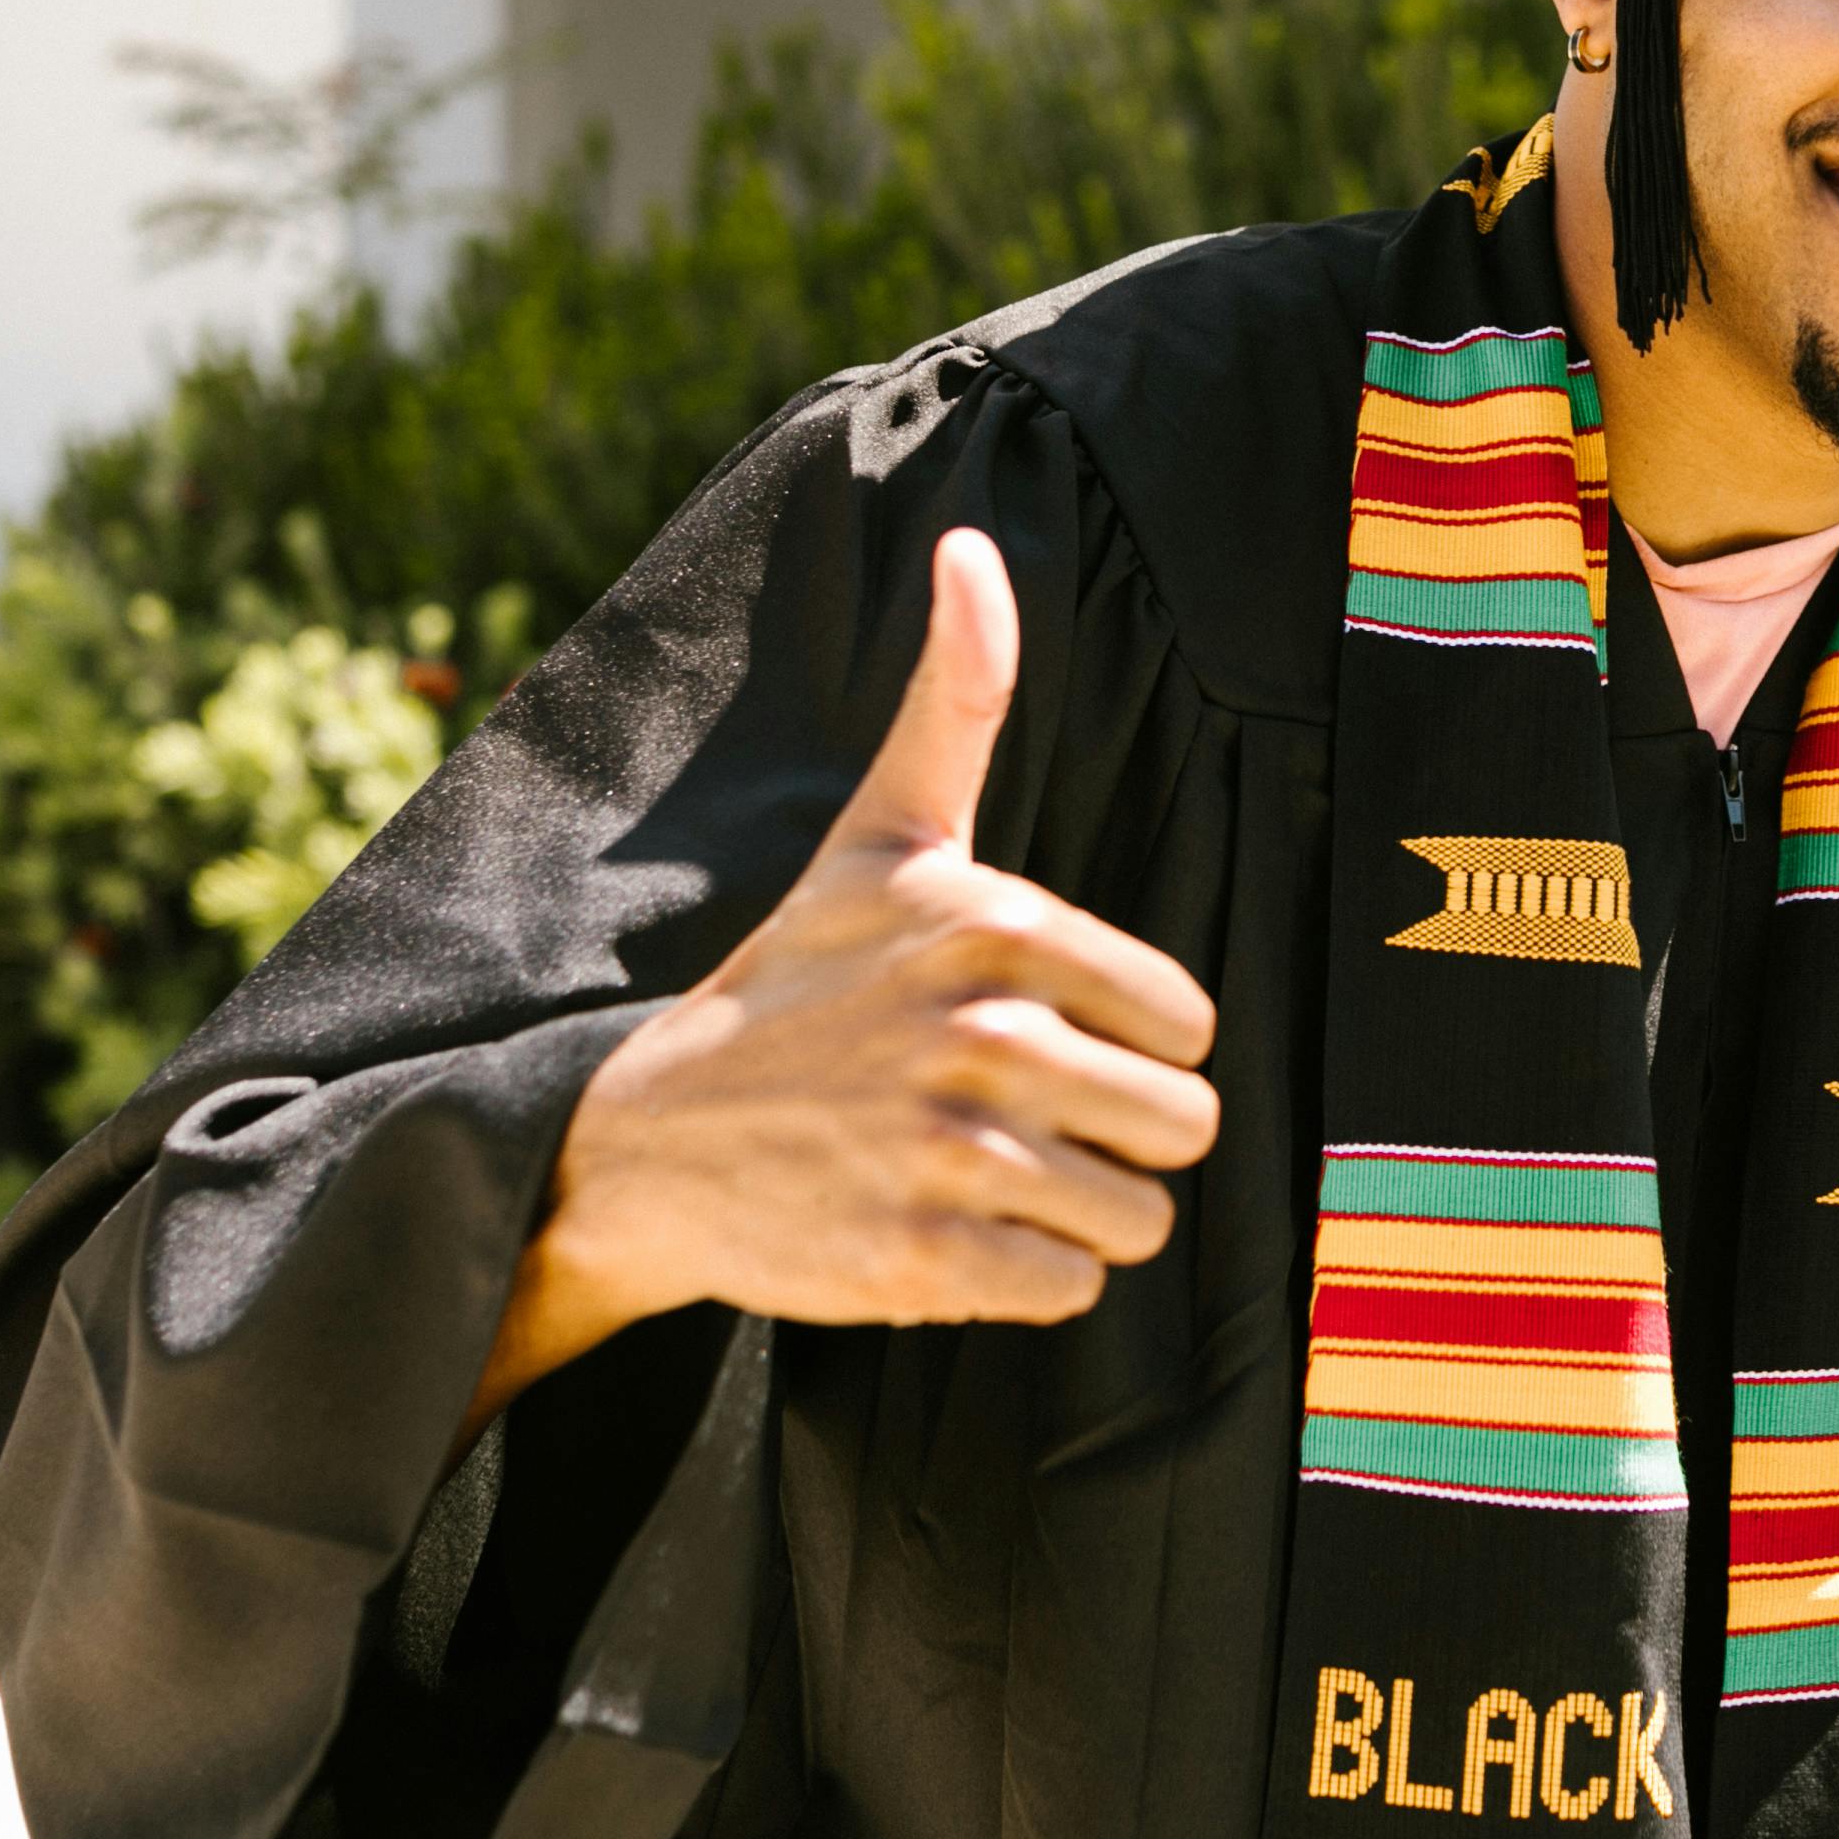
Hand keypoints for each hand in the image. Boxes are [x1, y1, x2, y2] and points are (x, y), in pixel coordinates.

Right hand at [470, 530, 1223, 1426]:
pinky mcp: (923, 1261)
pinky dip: (1024, 1279)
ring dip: (1075, 1216)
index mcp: (997, 923)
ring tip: (982, 1175)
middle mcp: (982, 1032)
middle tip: (1015, 1118)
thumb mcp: (881, 833)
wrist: (648, 1137)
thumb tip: (971, 547)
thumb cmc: (798, 980)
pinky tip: (946, 1232)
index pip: (1190, 1024)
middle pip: (1184, 1127)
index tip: (1040, 1037)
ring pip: (1139, 1219)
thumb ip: (955, 700)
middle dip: (1116, 1138)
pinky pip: (1071, 1291)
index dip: (1130, 1045)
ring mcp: (951, 1150)